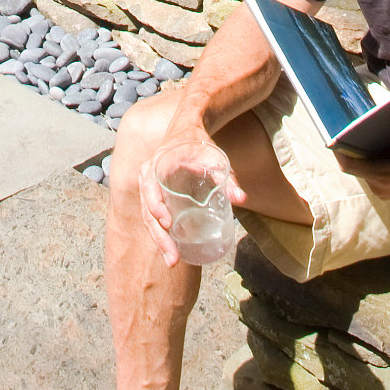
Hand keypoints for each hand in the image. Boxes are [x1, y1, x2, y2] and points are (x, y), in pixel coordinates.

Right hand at [138, 128, 245, 267]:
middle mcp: (148, 174)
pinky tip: (171, 251)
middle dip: (158, 236)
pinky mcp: (154, 195)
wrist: (187, 128)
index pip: (150, 187)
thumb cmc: (200, 142)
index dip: (156, 206)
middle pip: (148, 210)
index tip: (167, 223)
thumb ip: (227, 177)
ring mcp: (148, 186)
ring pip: (148, 217)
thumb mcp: (215, 156)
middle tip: (172, 258)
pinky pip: (152, 216)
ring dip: (158, 240)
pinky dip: (159, 234)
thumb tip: (241, 199)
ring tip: (172, 261)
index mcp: (158, 162)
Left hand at [336, 118, 389, 199]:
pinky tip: (374, 141)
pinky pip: (370, 171)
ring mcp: (383, 188)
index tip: (331, 132)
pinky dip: (370, 158)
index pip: (350, 165)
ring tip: (358, 128)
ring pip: (362, 168)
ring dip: (360, 152)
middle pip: (354, 164)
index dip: (338, 150)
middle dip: (350, 146)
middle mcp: (380, 186)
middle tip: (345, 122)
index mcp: (385, 177)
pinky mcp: (388, 188)